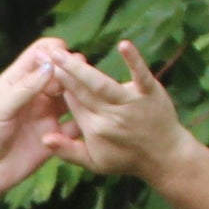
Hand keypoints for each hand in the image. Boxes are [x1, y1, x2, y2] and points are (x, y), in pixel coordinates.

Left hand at [0, 36, 84, 200]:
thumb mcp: (0, 107)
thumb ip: (25, 87)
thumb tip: (50, 65)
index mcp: (18, 80)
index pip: (40, 54)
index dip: (54, 51)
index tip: (66, 53)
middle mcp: (35, 94)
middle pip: (61, 74)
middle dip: (74, 71)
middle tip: (86, 72)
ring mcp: (46, 114)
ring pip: (72, 97)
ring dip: (83, 94)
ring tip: (94, 92)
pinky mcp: (54, 136)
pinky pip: (75, 126)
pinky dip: (85, 121)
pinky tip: (93, 118)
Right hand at [49, 39, 193, 182]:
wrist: (165, 156)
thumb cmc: (127, 159)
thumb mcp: (94, 163)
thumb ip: (67, 151)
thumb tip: (43, 138)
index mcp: (94, 129)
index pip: (72, 103)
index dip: (58, 86)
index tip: (42, 70)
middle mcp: (109, 116)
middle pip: (81, 91)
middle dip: (62, 72)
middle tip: (46, 54)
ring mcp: (130, 103)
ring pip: (100, 84)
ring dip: (79, 68)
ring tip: (61, 53)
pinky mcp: (150, 92)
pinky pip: (140, 74)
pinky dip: (133, 60)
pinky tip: (123, 45)